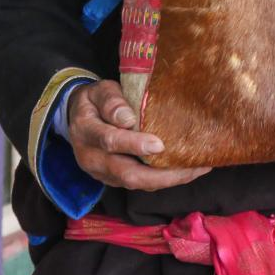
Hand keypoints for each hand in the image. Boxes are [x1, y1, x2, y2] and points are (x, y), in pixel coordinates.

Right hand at [67, 80, 211, 190]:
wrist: (78, 117)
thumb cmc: (94, 100)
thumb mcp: (99, 91)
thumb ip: (111, 101)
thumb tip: (126, 118)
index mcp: (86, 131)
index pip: (110, 141)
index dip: (134, 144)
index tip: (159, 144)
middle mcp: (91, 159)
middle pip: (127, 174)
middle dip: (161, 174)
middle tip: (192, 166)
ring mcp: (102, 173)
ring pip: (136, 183)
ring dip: (167, 180)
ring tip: (197, 169)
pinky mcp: (114, 179)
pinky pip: (139, 184)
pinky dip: (163, 180)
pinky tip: (186, 171)